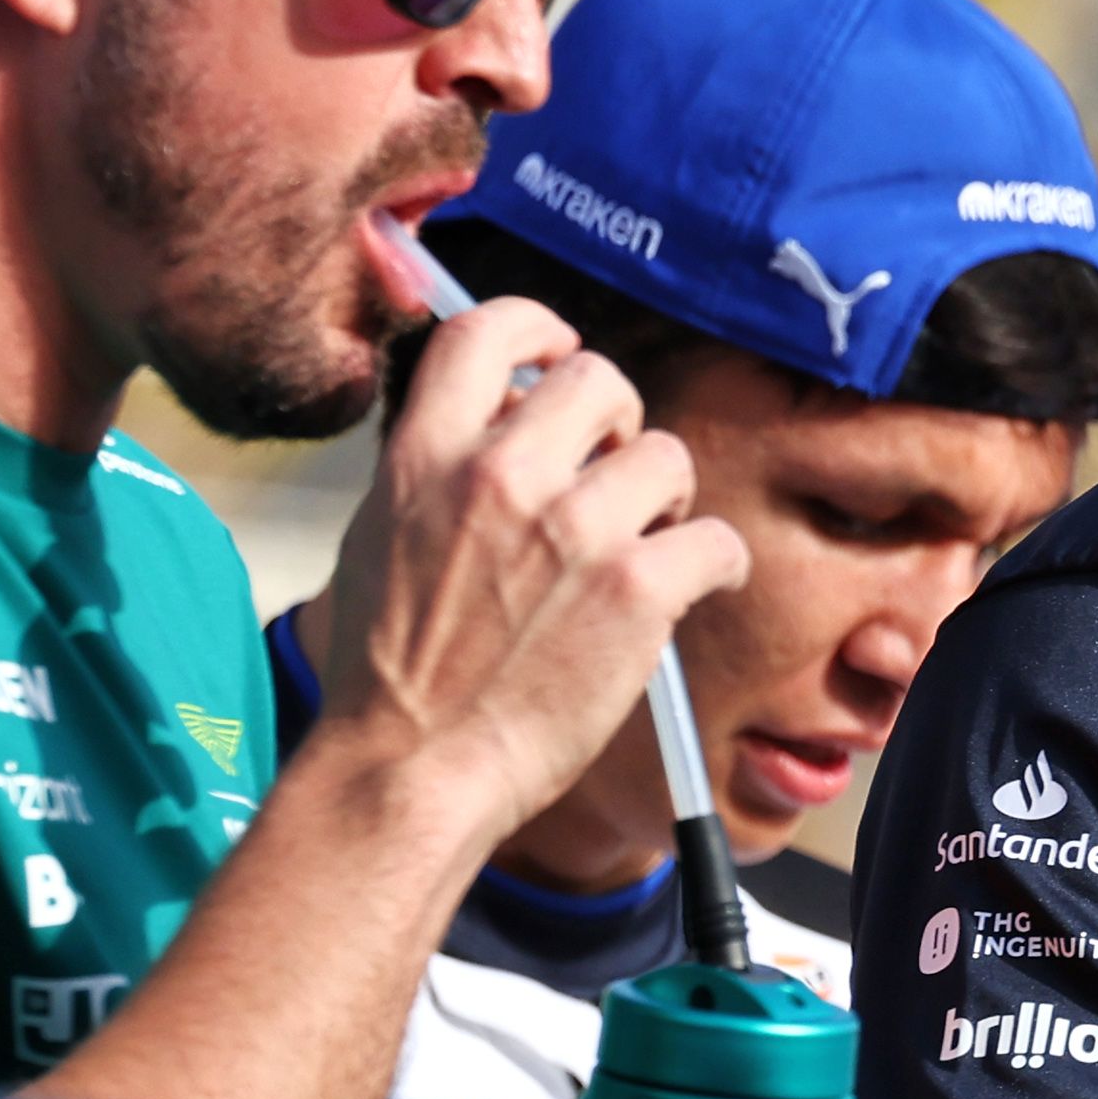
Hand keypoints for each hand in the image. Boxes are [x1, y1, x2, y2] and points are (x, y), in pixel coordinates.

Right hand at [313, 295, 745, 840]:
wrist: (410, 770)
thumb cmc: (391, 677)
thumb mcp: (379, 537)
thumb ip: (435, 470)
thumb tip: (494, 420)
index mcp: (426, 459)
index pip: (488, 331)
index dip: (538, 329)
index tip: (558, 353)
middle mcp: (499, 477)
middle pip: (599, 379)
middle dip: (617, 424)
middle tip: (612, 477)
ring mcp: (572, 530)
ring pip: (668, 455)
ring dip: (666, 499)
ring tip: (643, 546)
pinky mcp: (635, 588)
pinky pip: (717, 538)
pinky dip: (718, 565)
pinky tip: (694, 586)